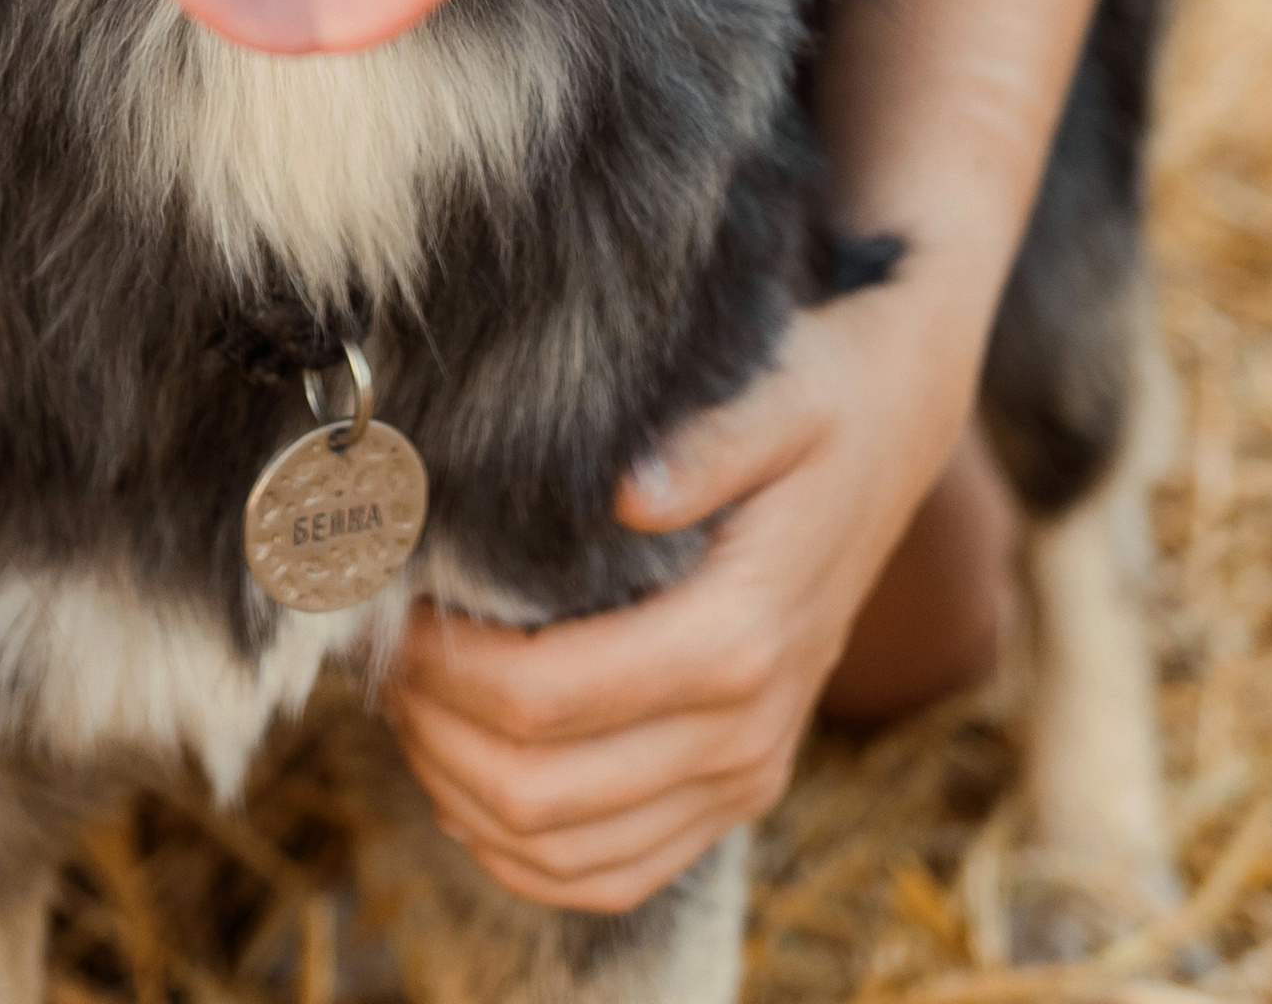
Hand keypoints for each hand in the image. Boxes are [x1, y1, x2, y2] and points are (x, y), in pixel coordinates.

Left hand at [381, 267, 992, 914]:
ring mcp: (744, 775)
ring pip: (566, 856)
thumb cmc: (815, 403)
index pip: (546, 700)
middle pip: (540, 794)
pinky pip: (614, 875)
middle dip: (434, 734)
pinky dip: (526, 856)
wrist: (889, 436)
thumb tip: (626, 492)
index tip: (391, 608)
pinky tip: (469, 785)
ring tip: (411, 709)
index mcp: (739, 637)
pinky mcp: (738, 793)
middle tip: (382, 657)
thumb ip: (704, 445)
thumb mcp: (774, 395)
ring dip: (464, 798)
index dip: (442, 670)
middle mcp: (744, 731)